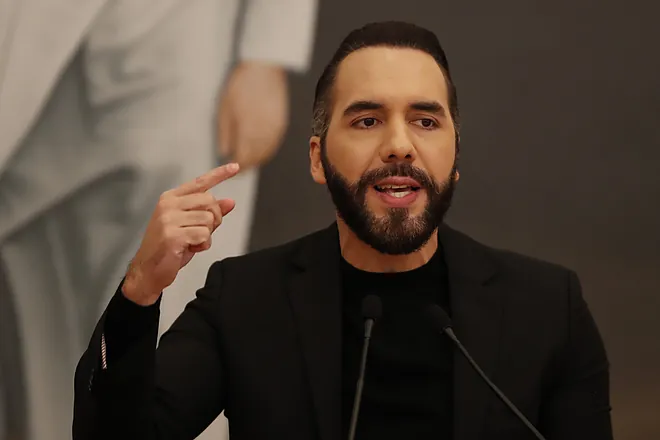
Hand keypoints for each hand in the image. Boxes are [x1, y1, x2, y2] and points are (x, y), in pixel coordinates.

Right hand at [122, 163, 239, 304]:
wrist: (148, 271)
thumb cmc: (169, 248)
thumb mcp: (191, 226)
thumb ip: (209, 213)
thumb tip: (230, 202)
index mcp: (171, 198)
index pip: (200, 182)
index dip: (219, 174)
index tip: (235, 166)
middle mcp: (169, 204)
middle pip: (209, 201)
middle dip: (214, 219)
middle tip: (202, 232)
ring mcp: (169, 219)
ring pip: (208, 219)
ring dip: (207, 234)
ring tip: (192, 242)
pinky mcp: (172, 234)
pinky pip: (203, 234)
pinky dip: (203, 244)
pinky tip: (190, 248)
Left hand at [217, 61, 288, 170]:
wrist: (263, 68)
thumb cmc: (240, 86)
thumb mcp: (225, 109)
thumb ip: (225, 134)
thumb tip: (225, 152)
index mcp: (248, 132)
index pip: (244, 159)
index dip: (237, 167)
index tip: (230, 170)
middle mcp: (265, 134)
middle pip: (256, 159)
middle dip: (247, 165)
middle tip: (238, 167)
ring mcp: (276, 129)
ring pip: (267, 153)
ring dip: (257, 159)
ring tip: (247, 159)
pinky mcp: (282, 124)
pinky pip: (274, 144)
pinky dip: (266, 150)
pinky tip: (259, 148)